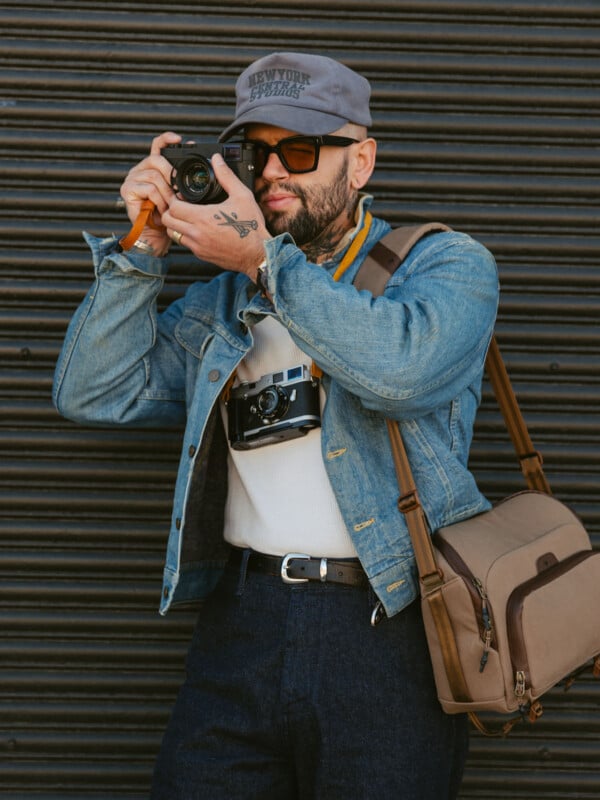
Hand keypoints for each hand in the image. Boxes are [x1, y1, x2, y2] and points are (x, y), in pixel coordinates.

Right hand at [120, 131, 181, 253]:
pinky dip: (159, 200)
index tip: (180, 139)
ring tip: (169, 205)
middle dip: (172, 176)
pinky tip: (160, 209)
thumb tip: (195, 166)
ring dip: (167, 193)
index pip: (157, 146)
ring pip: (154, 176)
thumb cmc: (168, 216)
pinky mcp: (127, 190)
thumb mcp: (179, 194)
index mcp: (152, 168)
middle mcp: (140, 170)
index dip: (167, 139)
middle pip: (157, 160)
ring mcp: (132, 179)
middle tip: (178, 193)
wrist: (157, 235)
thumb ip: (182, 180)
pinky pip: (149, 189)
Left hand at [161, 154, 271, 280]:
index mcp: (203, 217)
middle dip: (170, 211)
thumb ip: (226, 176)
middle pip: (167, 221)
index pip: (173, 207)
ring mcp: (198, 246)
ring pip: (173, 234)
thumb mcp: (242, 196)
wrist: (258, 254)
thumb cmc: (251, 227)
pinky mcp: (202, 255)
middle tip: (179, 205)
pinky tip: (196, 229)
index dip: (174, 199)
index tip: (180, 196)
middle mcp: (197, 233)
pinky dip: (185, 235)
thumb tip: (217, 160)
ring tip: (185, 217)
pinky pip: (185, 244)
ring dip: (175, 224)